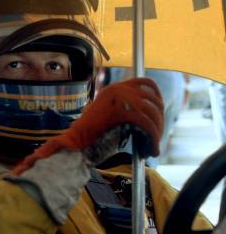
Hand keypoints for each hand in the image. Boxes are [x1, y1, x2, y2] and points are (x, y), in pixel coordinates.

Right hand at [14, 78, 163, 173]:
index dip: (158, 98)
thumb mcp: (109, 116)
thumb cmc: (89, 134)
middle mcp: (119, 89)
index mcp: (115, 88)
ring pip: (152, 113)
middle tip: (154, 140)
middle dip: (159, 122)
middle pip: (153, 101)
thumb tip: (149, 108)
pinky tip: (150, 150)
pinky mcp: (121, 112)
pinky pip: (147, 124)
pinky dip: (153, 138)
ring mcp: (120, 98)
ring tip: (152, 148)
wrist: (73, 141)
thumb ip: (126, 110)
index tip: (159, 116)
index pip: (146, 84)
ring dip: (157, 132)